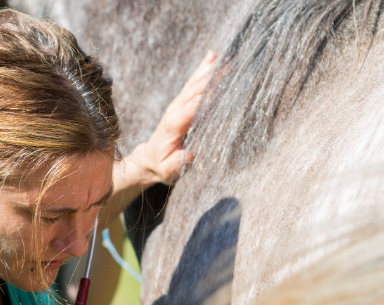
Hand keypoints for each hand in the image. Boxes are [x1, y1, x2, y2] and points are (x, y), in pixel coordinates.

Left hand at [131, 51, 217, 185]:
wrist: (150, 160)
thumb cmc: (162, 166)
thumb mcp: (168, 170)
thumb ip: (178, 162)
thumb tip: (189, 155)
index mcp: (175, 123)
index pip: (194, 105)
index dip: (209, 94)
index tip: (224, 84)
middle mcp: (176, 109)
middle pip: (197, 88)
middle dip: (214, 76)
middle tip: (233, 63)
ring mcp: (178, 104)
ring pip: (195, 82)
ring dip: (210, 68)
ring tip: (226, 55)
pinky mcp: (181, 102)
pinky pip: (193, 83)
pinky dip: (203, 69)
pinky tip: (212, 56)